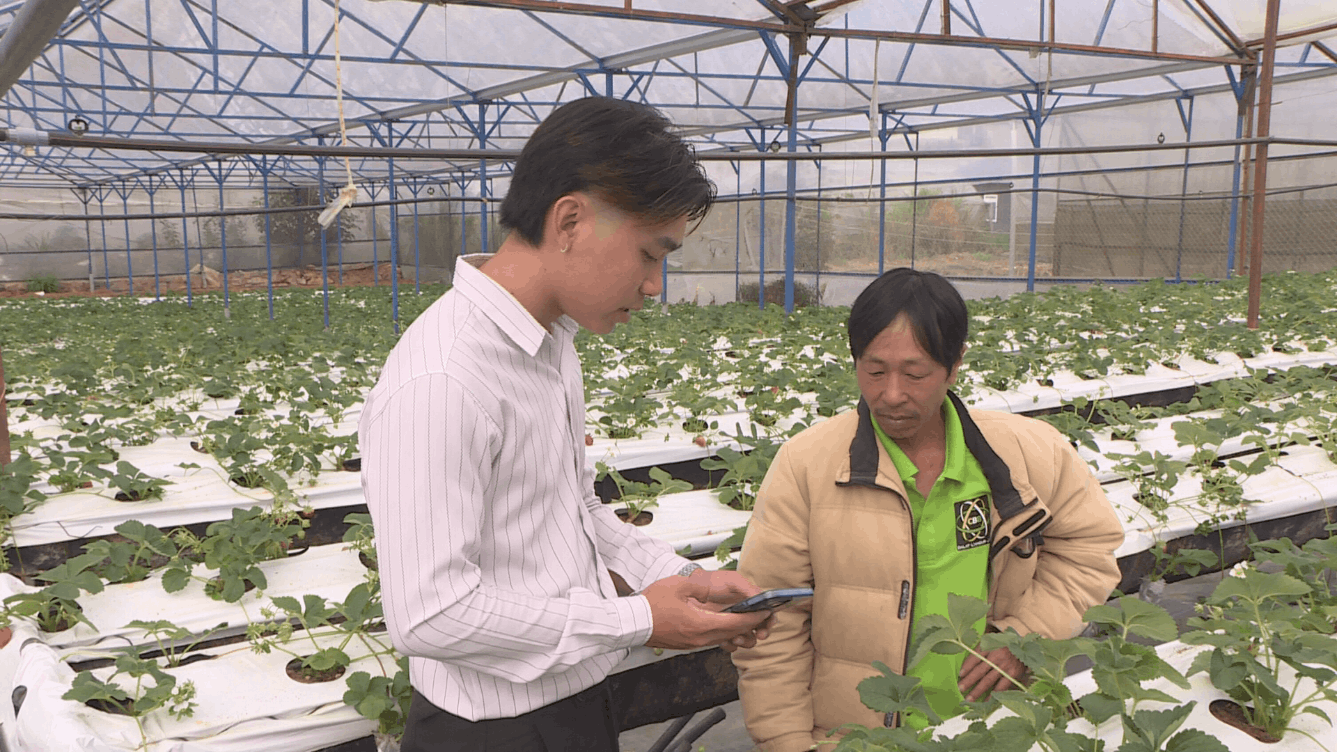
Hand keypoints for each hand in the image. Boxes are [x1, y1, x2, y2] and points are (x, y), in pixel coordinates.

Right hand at [641, 571, 771, 652]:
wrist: (633, 623)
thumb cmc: (652, 604)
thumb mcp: (679, 586)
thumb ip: (702, 586)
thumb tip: (720, 587)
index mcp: (701, 624)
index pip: (736, 623)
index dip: (754, 617)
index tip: (766, 611)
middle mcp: (700, 638)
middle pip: (734, 633)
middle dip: (750, 624)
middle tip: (762, 615)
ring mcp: (694, 644)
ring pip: (724, 638)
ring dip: (737, 630)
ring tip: (746, 619)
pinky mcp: (689, 645)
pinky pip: (712, 640)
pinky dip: (723, 632)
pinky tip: (724, 623)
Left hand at [958, 646, 1026, 701]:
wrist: (1025, 643)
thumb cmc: (1005, 642)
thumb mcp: (992, 639)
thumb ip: (981, 646)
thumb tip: (967, 658)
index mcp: (990, 645)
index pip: (975, 656)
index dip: (967, 666)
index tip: (960, 674)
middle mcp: (997, 656)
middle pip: (980, 670)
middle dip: (969, 681)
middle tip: (960, 689)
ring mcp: (1005, 666)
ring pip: (988, 680)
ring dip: (978, 690)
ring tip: (969, 699)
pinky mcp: (1013, 674)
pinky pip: (1001, 686)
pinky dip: (993, 694)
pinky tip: (986, 701)